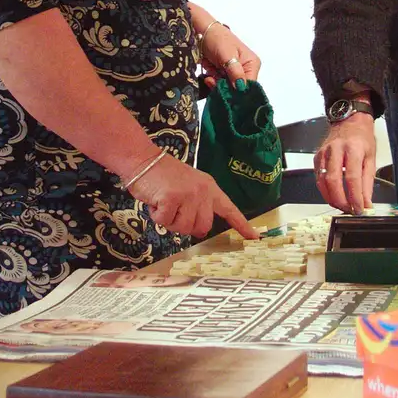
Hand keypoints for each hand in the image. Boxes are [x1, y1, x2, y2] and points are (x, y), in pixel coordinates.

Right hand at [129, 155, 257, 240]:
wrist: (143, 160)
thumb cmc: (163, 177)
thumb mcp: (188, 187)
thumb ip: (198, 205)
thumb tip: (200, 229)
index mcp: (209, 188)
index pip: (229, 209)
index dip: (242, 225)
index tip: (255, 237)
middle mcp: (203, 191)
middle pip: (202, 228)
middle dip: (186, 225)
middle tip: (174, 210)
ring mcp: (189, 194)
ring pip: (183, 228)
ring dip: (169, 221)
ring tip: (164, 203)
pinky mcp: (172, 198)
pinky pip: (165, 222)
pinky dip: (157, 216)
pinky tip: (155, 201)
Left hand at [199, 23, 260, 89]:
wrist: (201, 32)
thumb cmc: (217, 38)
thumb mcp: (227, 54)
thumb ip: (235, 71)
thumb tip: (241, 87)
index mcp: (252, 64)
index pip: (250, 85)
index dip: (239, 92)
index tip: (227, 92)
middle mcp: (244, 70)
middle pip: (238, 89)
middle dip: (225, 87)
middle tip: (214, 80)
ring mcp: (233, 73)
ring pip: (228, 89)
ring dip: (217, 84)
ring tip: (210, 76)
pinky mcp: (223, 74)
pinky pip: (219, 85)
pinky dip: (213, 82)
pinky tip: (208, 77)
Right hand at [315, 116, 377, 214]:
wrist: (349, 121)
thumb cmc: (362, 138)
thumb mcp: (371, 158)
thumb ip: (368, 183)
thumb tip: (366, 203)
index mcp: (353, 148)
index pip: (352, 178)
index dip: (355, 197)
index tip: (359, 209)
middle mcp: (336, 149)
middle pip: (334, 181)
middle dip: (341, 200)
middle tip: (349, 210)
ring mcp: (324, 153)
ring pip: (323, 181)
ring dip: (331, 198)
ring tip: (342, 206)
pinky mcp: (317, 157)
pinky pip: (318, 178)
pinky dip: (324, 190)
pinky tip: (333, 195)